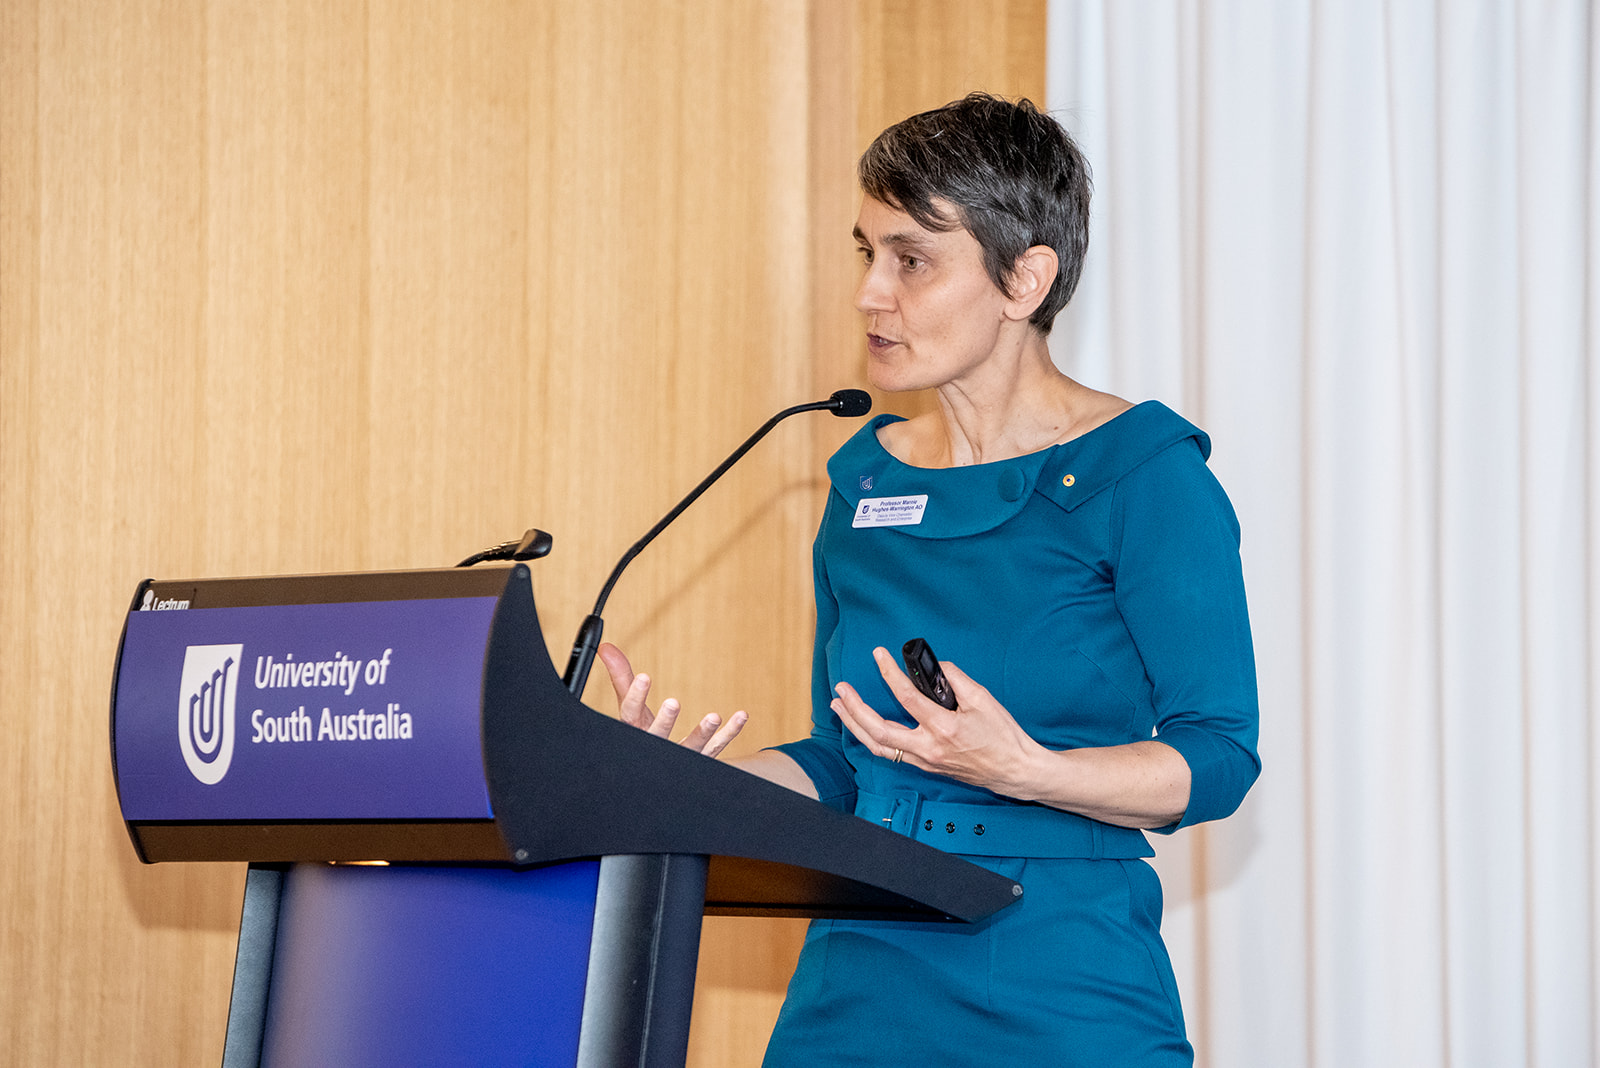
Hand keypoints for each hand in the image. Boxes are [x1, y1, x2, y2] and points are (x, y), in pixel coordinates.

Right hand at [598, 642, 747, 757]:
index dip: (636, 697)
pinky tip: (741, 716)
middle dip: (665, 722)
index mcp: (635, 733)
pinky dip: (730, 733)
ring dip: (703, 733)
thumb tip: (606, 647)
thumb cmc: (641, 732)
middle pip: (659, 737)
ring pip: (692, 748)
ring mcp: (680, 757)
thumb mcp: (630, 707)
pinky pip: (718, 748)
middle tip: (673, 703)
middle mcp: (656, 748)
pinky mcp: (702, 759)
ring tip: (714, 716)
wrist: (657, 772)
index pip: (631, 715)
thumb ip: (621, 677)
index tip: (644, 677)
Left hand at [831, 646, 1045, 798]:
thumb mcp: (983, 699)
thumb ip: (956, 679)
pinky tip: (862, 726)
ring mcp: (925, 761)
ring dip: (855, 726)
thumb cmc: (1002, 736)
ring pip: (879, 747)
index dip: (889, 674)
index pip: (908, 698)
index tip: (879, 655)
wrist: (1014, 770)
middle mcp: (929, 749)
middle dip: (856, 709)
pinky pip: (891, 754)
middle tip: (841, 689)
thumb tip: (935, 667)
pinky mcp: (926, 767)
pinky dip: (872, 739)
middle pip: (880, 731)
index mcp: (945, 729)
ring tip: (840, 706)